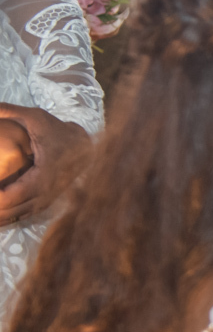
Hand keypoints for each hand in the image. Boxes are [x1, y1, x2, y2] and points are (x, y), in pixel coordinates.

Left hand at [0, 104, 93, 224]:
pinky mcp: (49, 199)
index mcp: (44, 173)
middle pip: (17, 209)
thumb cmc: (58, 131)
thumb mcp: (34, 117)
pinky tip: (0, 220)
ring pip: (22, 214)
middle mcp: (48, 190)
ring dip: (3, 218)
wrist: (85, 145)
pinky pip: (29, 213)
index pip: (17, 195)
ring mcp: (50, 196)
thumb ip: (8, 111)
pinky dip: (13, 218)